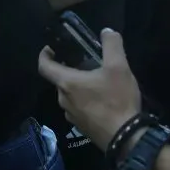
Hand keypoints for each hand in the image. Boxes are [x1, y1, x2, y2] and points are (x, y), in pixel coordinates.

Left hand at [38, 29, 141, 150]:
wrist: (125, 137)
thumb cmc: (117, 99)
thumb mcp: (119, 67)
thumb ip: (112, 45)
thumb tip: (106, 31)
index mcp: (67, 83)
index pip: (44, 67)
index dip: (44, 55)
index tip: (50, 49)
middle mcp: (63, 100)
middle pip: (60, 80)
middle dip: (69, 70)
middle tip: (85, 63)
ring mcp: (71, 116)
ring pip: (69, 95)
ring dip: (78, 87)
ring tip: (96, 81)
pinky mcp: (81, 127)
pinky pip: (78, 108)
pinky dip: (84, 101)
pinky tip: (101, 101)